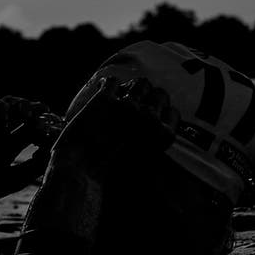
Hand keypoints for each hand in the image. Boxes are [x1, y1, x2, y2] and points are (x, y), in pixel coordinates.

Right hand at [0, 95, 59, 215]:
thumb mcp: (20, 176)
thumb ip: (38, 164)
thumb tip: (55, 147)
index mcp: (9, 148)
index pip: (31, 130)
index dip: (45, 127)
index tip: (57, 128)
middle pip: (21, 115)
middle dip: (37, 112)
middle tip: (47, 116)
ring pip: (7, 104)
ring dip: (21, 104)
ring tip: (30, 114)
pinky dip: (3, 105)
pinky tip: (10, 117)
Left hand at [47, 76, 176, 177]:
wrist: (82, 170)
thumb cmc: (111, 173)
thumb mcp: (144, 162)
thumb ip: (155, 142)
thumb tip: (158, 127)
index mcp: (163, 135)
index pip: (172, 112)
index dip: (161, 112)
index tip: (153, 114)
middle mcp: (149, 116)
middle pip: (160, 93)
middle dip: (150, 97)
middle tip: (138, 102)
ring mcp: (127, 105)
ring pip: (140, 82)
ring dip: (132, 87)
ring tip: (123, 93)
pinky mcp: (104, 99)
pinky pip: (112, 81)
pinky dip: (108, 84)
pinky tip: (103, 89)